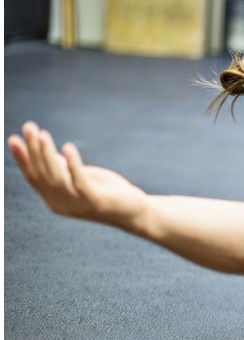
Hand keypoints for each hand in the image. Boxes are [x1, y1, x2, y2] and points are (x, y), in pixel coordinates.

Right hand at [8, 122, 147, 227]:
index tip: (13, 138)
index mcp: (55, 199)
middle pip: (42, 175)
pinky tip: (68, 147)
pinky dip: (73, 164)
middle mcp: (61, 204)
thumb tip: (44, 150)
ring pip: (56, 178)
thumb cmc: (108, 193)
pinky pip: (79, 182)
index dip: (22, 158)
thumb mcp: (82, 178)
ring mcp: (77, 204)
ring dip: (48, 155)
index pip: (33, 177)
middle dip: (33, 150)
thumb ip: (63, 169)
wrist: (134, 212)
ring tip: (43, 135)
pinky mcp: (95, 201)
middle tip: (29, 127)